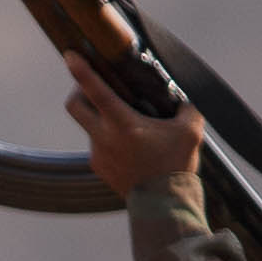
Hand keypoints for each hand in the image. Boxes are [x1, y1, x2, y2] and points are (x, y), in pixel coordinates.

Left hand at [63, 69, 205, 207]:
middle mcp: (104, 137)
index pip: (95, 90)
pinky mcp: (98, 167)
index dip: (81, 70)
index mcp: (122, 123)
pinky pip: (97, 144)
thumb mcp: (191, 130)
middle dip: (79, 90)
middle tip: (95, 87)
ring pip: (88, 125)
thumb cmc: (177, 165)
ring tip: (126, 120)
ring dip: (100, 116)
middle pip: (74, 105)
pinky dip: (107, 136)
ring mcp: (98, 153)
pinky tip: (128, 142)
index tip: (70, 55)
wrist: (163, 205)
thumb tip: (183, 94)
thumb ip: (187, 106)